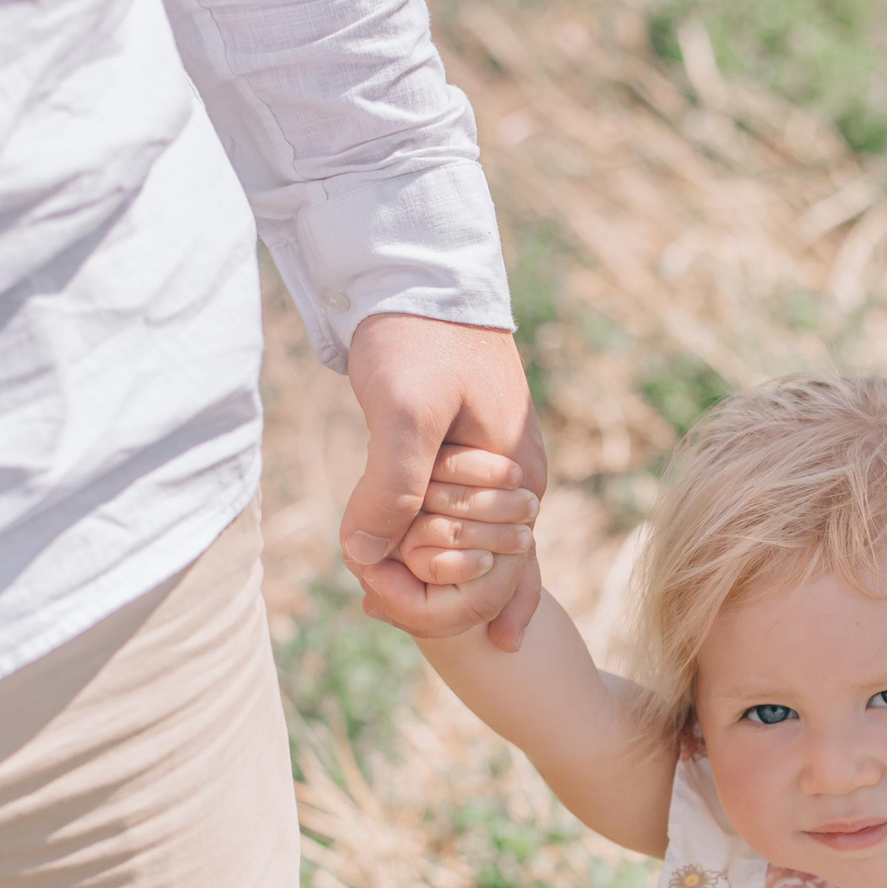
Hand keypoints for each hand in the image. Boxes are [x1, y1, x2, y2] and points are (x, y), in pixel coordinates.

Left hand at [341, 314, 546, 649]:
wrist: (416, 277)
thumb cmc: (417, 338)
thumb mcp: (404, 411)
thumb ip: (392, 485)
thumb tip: (367, 557)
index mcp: (519, 477)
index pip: (494, 573)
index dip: (437, 597)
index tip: (376, 603)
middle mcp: (517, 481)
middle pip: (481, 564)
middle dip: (431, 590)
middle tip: (372, 611)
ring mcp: (493, 469)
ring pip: (461, 542)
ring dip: (420, 568)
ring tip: (374, 604)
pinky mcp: (463, 455)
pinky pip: (447, 517)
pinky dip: (417, 543)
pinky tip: (385, 568)